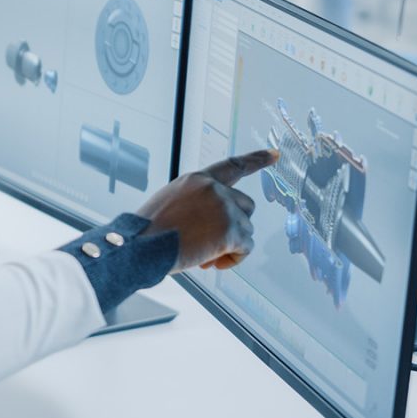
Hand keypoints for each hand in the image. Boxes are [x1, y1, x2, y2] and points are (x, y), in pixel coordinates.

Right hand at [136, 149, 278, 272]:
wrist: (142, 246)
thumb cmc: (150, 230)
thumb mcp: (171, 203)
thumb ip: (197, 203)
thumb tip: (214, 224)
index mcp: (197, 179)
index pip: (233, 165)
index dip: (256, 159)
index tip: (274, 155)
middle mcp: (214, 189)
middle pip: (246, 205)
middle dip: (236, 225)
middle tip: (214, 244)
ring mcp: (224, 208)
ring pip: (246, 230)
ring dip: (230, 245)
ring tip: (205, 255)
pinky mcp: (230, 230)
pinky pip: (245, 248)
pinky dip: (232, 259)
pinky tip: (212, 262)